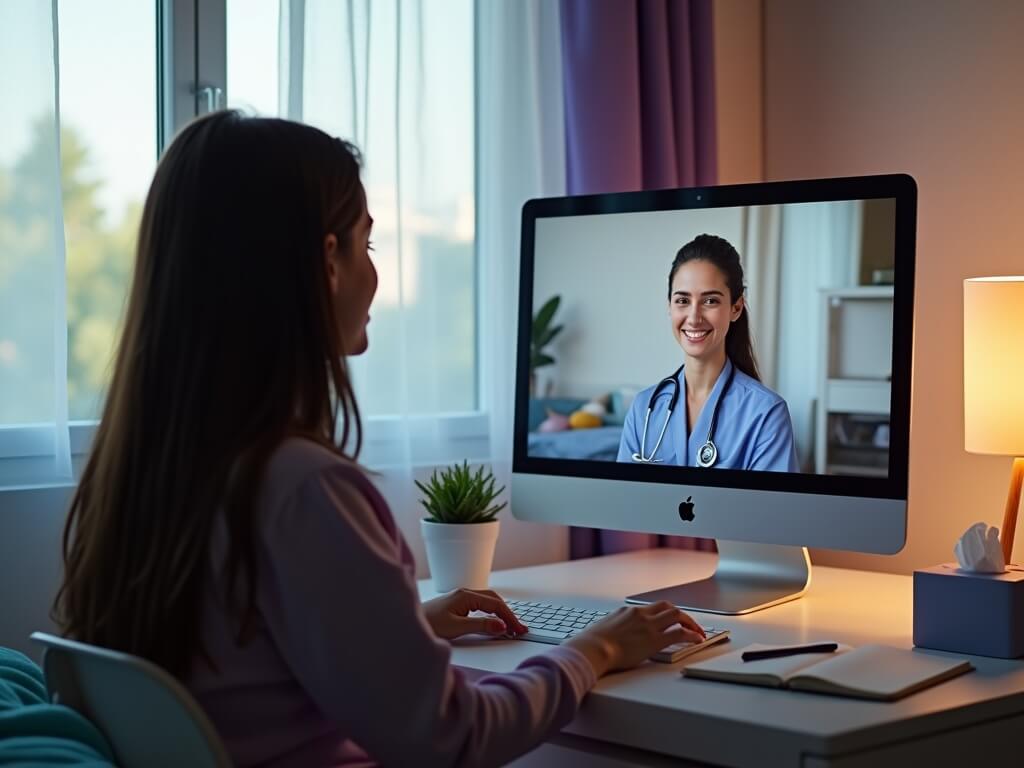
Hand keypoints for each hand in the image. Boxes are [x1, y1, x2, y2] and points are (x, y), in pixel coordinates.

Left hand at [422, 588, 529, 640]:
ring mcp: (461, 598)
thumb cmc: (428, 624)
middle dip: (508, 614)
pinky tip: (494, 621)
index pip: (496, 604)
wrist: (408, 622)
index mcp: (466, 595)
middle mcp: (465, 593)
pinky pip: (480, 605)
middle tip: (518, 629)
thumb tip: (502, 626)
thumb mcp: (456, 628)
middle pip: (494, 600)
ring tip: (510, 626)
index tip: (519, 630)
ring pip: (488, 601)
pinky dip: (491, 612)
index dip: (510, 617)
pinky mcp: (457, 604)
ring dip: (501, 612)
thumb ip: (480, 626)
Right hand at [566, 601, 704, 676]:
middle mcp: (640, 614)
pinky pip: (680, 633)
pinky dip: (692, 635)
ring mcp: (649, 625)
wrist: (593, 649)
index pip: (651, 607)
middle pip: (667, 606)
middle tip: (689, 624)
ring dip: (690, 622)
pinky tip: (697, 640)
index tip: (669, 620)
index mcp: (627, 611)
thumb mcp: (603, 630)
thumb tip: (613, 636)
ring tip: (698, 632)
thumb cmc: (592, 644)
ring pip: (677, 615)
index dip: (664, 613)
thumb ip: (614, 629)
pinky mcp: (655, 640)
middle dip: (681, 615)